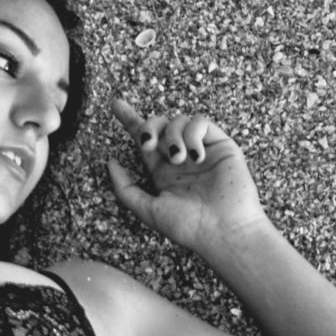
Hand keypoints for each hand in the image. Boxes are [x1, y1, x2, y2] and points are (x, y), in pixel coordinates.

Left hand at [107, 96, 268, 253]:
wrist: (224, 231)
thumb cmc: (189, 227)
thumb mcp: (148, 210)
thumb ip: (126, 189)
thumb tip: (111, 162)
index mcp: (163, 172)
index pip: (145, 141)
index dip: (129, 120)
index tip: (115, 104)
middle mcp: (181, 159)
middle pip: (158, 125)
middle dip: (148, 127)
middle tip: (148, 144)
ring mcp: (200, 150)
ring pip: (178, 121)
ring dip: (172, 136)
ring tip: (178, 159)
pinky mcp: (220, 145)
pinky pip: (200, 123)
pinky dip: (193, 134)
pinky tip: (196, 156)